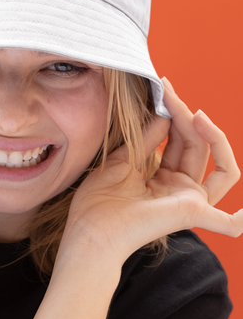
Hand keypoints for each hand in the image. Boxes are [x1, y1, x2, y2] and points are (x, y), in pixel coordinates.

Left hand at [60, 78, 241, 263]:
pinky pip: (226, 222)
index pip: (179, 140)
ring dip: (211, 135)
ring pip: (219, 165)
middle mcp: (178, 188)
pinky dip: (241, 219)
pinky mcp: (191, 213)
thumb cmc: (99, 199)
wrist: (90, 229)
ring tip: (194, 113)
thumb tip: (164, 114)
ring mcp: (187, 200)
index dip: (175, 114)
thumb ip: (146, 139)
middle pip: (197, 146)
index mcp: (161, 177)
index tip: (163, 89)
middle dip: (185, 115)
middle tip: (169, 91)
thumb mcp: (122, 159)